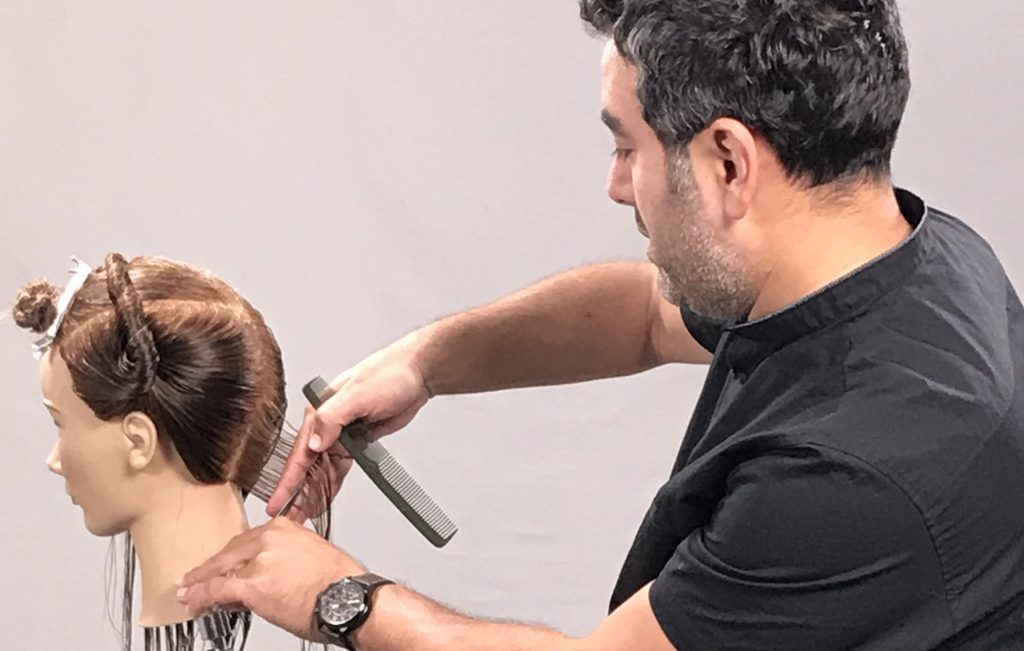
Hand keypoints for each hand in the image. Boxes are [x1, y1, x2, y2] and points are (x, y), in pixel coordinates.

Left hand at [177, 518, 365, 640]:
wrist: (347, 600)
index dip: (231, 556)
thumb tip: (273, 574)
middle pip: (230, 551)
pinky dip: (199, 596)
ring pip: (220, 570)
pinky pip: (216, 590)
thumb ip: (289, 558)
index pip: (247, 539)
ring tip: (190, 592)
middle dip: (212, 567)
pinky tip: (192, 601)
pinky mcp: (251, 585)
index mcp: (285, 528)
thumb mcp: (314, 556)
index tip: (224, 564)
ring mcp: (258, 561)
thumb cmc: (340, 584)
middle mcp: (269, 539)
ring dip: (201, 583)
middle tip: (198, 578)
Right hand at [267, 334, 431, 515]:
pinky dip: (331, 484)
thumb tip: (313, 444)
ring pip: (322, 469)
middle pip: (307, 465)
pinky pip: (339, 467)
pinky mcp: (357, 440)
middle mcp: (326, 422)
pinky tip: (323, 500)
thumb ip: (331, 418)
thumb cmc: (389, 375)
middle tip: (287, 519)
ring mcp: (341, 433)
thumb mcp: (358, 395)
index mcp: (319, 410)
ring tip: (302, 516)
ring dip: (313, 492)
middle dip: (296, 493)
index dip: (288, 481)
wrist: (418, 373)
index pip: (299, 453)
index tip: (276, 503)